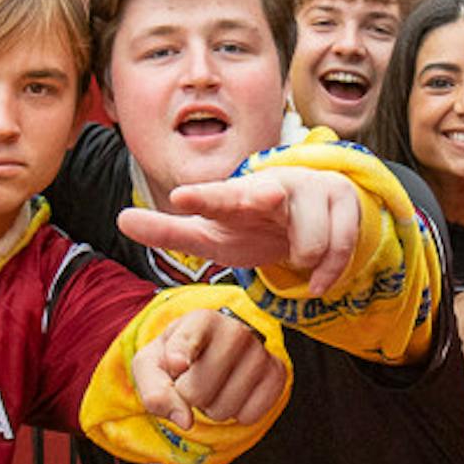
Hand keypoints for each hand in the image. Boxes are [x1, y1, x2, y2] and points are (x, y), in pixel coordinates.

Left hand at [117, 166, 362, 295]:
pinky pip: (340, 248)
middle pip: (271, 195)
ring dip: (305, 259)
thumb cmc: (250, 227)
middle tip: (268, 198)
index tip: (179, 198)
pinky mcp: (343, 199)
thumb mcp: (211, 236)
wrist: (307, 217)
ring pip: (310, 241)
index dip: (201, 198)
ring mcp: (312, 189)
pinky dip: (329, 271)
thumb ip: (168, 231)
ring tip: (298, 257)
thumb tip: (120, 219)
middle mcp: (273, 186)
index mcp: (236, 196)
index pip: (217, 197)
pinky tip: (320, 277)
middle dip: (268, 195)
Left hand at [130, 307, 286, 429]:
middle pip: (197, 391)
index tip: (177, 364)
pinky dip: (236, 415)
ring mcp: (260, 352)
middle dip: (187, 397)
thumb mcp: (151, 366)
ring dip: (211, 408)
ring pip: (224, 409)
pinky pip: (249, 415)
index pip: (189, 341)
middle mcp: (235, 330)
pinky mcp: (277, 373)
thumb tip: (185, 420)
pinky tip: (234, 394)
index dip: (180, 355)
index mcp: (200, 320)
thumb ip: (154, 391)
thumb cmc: (177, 358)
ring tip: (214, 386)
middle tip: (192, 381)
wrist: (212, 354)